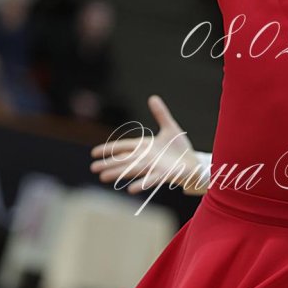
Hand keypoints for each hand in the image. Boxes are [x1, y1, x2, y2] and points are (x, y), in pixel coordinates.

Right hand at [89, 95, 203, 193]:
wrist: (194, 163)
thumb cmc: (180, 148)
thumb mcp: (170, 128)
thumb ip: (160, 114)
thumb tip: (152, 97)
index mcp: (145, 146)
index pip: (124, 147)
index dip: (109, 149)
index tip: (94, 153)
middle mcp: (147, 157)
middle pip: (124, 160)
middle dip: (109, 164)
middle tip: (93, 168)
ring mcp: (155, 167)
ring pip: (133, 169)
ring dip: (119, 173)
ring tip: (103, 178)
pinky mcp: (165, 174)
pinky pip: (152, 179)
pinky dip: (142, 183)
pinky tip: (131, 190)